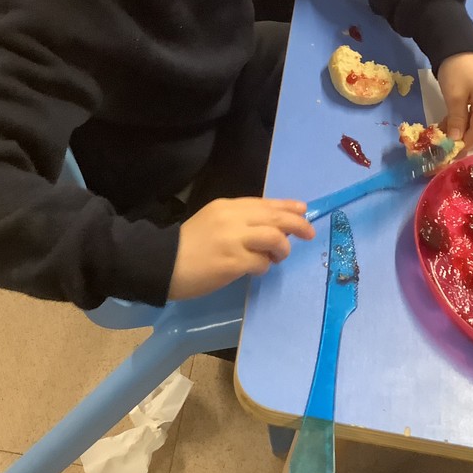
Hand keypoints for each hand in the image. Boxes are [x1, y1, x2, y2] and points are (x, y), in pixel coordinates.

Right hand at [169, 197, 314, 299]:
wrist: (163, 263)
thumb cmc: (190, 246)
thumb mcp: (215, 222)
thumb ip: (240, 220)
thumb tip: (273, 227)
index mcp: (228, 206)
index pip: (265, 203)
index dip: (287, 206)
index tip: (303, 210)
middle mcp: (233, 218)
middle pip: (275, 217)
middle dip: (297, 224)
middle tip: (309, 233)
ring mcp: (233, 240)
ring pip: (274, 237)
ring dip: (282, 249)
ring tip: (278, 257)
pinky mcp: (232, 262)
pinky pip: (262, 262)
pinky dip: (265, 266)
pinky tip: (257, 269)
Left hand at [436, 53, 472, 151]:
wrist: (458, 44)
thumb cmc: (456, 69)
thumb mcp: (453, 96)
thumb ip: (456, 120)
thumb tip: (456, 141)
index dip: (465, 143)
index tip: (451, 154)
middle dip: (466, 138)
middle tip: (448, 147)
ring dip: (465, 129)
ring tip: (447, 136)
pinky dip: (467, 119)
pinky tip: (453, 123)